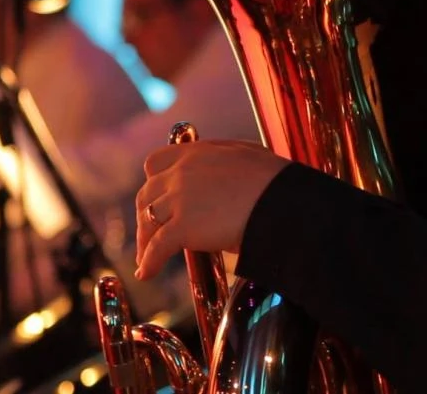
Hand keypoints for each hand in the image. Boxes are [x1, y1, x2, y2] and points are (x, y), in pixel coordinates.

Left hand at [134, 140, 290, 279]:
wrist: (281, 200)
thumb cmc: (275, 180)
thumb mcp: (248, 156)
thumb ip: (227, 160)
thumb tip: (229, 169)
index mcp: (196, 153)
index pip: (156, 163)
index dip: (154, 181)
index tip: (158, 196)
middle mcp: (181, 173)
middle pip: (147, 194)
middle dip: (146, 214)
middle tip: (150, 231)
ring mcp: (179, 200)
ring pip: (148, 221)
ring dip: (145, 240)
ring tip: (147, 256)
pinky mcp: (183, 227)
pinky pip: (157, 247)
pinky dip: (149, 262)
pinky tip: (147, 273)